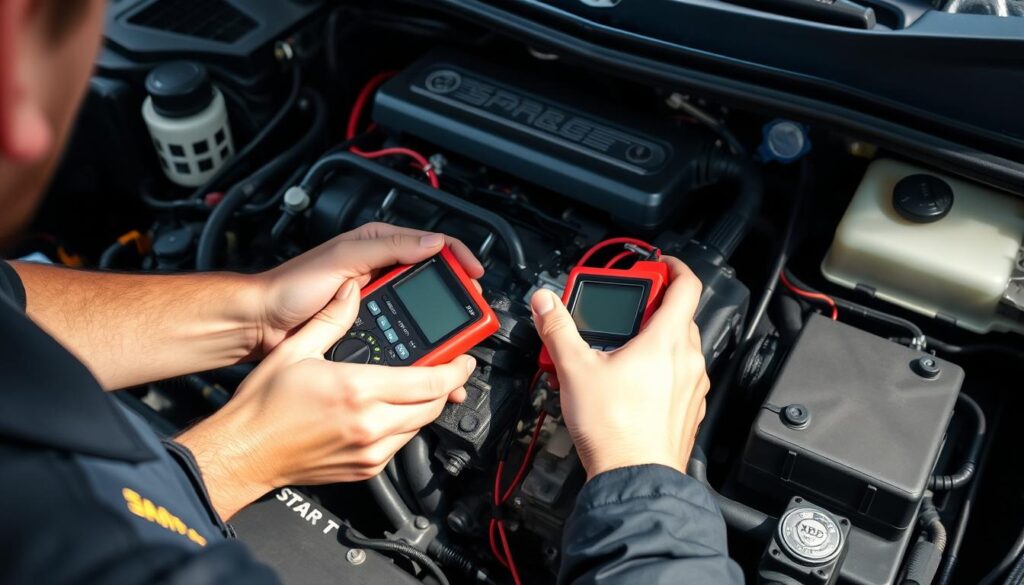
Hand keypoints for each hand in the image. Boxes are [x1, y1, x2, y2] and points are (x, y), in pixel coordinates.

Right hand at [178, 279, 475, 519]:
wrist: (243, 453)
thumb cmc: (262, 407)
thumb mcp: (297, 351)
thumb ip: (332, 319)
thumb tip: (351, 291)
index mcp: (358, 390)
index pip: (429, 381)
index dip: (455, 368)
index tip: (464, 358)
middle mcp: (370, 425)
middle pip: (432, 405)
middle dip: (445, 386)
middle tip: (447, 369)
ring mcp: (369, 452)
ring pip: (420, 427)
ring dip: (426, 406)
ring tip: (420, 386)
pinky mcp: (365, 469)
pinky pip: (400, 445)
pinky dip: (405, 426)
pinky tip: (392, 410)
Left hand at [254, 222, 483, 356]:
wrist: (262, 323)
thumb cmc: (290, 286)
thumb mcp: (342, 258)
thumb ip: (387, 248)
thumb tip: (431, 243)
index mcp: (378, 245)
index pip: (431, 246)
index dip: (458, 259)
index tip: (474, 276)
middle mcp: (381, 271)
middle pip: (432, 281)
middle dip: (456, 298)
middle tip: (472, 315)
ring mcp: (376, 300)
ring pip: (420, 312)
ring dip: (441, 329)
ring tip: (456, 345)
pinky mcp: (369, 326)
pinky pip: (403, 333)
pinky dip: (419, 346)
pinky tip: (428, 358)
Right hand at [530, 256, 708, 479]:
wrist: (634, 477)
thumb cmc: (613, 428)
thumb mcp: (575, 369)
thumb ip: (558, 330)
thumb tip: (545, 302)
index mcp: (667, 340)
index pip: (687, 285)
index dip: (673, 267)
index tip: (656, 264)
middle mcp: (688, 360)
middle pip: (679, 316)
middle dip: (651, 308)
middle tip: (622, 313)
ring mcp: (693, 386)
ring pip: (679, 347)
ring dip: (655, 339)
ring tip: (619, 351)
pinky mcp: (689, 409)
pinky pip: (679, 376)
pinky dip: (660, 369)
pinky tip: (630, 383)